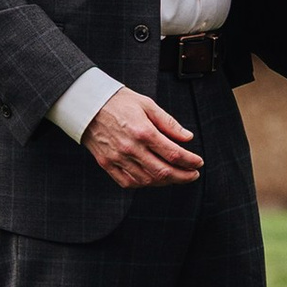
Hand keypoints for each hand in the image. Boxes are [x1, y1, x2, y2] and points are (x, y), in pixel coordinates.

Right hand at [83, 89, 204, 187]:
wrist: (88, 105)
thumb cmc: (119, 102)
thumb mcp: (147, 104)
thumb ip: (168, 123)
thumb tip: (187, 137)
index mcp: (143, 131)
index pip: (173, 153)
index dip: (189, 161)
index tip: (198, 163)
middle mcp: (131, 148)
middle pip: (162, 172)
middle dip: (182, 176)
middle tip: (193, 175)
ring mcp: (118, 158)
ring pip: (147, 180)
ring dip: (165, 182)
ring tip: (176, 176)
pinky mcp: (107, 164)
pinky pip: (128, 182)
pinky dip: (144, 184)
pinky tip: (153, 179)